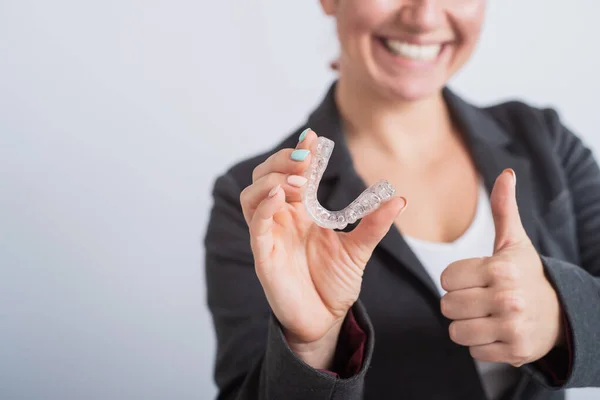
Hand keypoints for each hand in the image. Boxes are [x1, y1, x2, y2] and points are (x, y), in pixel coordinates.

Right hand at [240, 129, 406, 368]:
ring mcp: (271, 235)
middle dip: (283, 161)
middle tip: (306, 159)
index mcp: (302, 212)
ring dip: (272, 180)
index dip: (301, 152)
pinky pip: (256, 225)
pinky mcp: (264, 255)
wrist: (325, 319)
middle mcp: (283, 218)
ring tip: (298, 182)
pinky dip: (264, 206)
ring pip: (253, 195)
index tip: (315, 137)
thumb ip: (373, 224)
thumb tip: (398, 199)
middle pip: (266, 175)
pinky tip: (281, 197)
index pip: (294, 173)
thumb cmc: (334, 283)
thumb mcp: (358, 250)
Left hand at [440, 169, 563, 366]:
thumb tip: (505, 174)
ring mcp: (512, 327)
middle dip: (458, 302)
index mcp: (500, 268)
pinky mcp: (515, 352)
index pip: (446, 278)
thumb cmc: (526, 274)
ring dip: (466, 325)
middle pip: (447, 305)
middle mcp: (507, 298)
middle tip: (480, 299)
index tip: (475, 278)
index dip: (455, 279)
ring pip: (456, 330)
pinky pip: (473, 350)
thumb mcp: (514, 242)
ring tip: (486, 316)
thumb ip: (503, 209)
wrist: (560, 313)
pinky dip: (480, 344)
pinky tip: (497, 332)